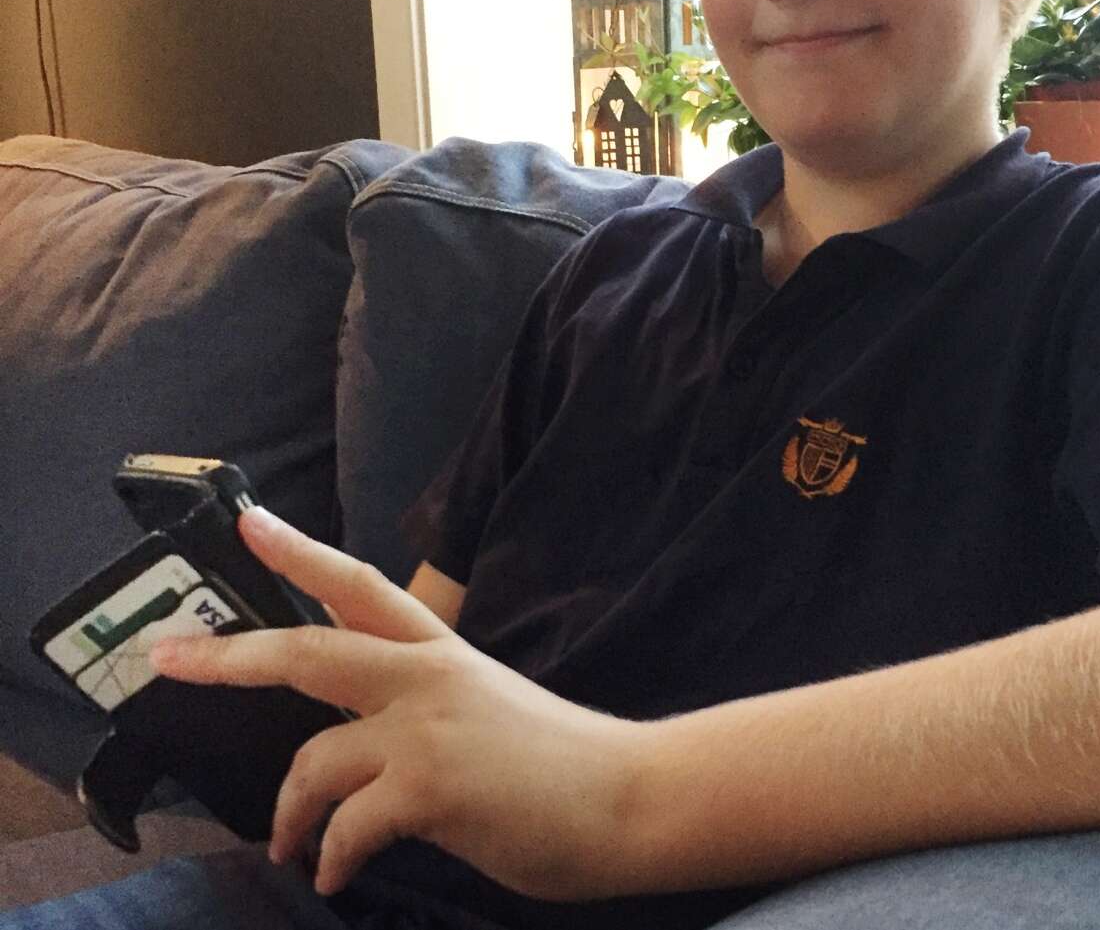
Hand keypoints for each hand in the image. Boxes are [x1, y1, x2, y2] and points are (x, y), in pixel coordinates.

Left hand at [150, 507, 646, 901]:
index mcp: (443, 654)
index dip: (301, 553)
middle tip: (170, 658)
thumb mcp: (487, 710)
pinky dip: (329, 860)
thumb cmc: (563, 764)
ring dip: (287, 816)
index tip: (249, 523)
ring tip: (291, 848)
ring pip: (313, 761)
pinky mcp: (431, 787)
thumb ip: (424, 711)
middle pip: (309, 651)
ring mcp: (428, 729)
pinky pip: (344, 829)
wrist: (630, 798)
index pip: (362, 589)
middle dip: (230, 655)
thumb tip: (360, 746)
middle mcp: (429, 679)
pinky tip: (336, 875)